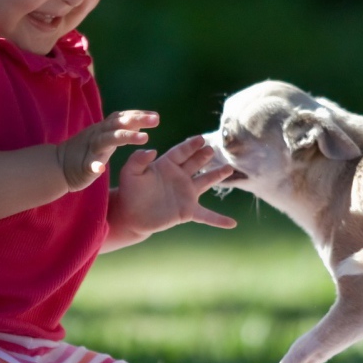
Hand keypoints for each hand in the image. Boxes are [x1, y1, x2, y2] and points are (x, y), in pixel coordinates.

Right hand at [56, 110, 157, 190]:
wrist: (58, 166)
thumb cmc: (86, 151)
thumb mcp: (105, 137)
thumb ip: (120, 128)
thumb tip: (139, 121)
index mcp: (104, 129)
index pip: (122, 117)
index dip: (138, 115)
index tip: (155, 116)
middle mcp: (98, 135)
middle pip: (118, 124)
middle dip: (137, 120)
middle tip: (156, 120)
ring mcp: (90, 149)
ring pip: (108, 140)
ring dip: (126, 137)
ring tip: (144, 138)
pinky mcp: (83, 166)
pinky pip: (89, 165)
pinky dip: (95, 166)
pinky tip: (101, 169)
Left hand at [111, 134, 238, 240]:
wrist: (131, 215)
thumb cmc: (130, 191)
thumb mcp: (130, 172)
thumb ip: (138, 159)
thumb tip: (151, 150)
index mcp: (166, 164)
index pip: (181, 152)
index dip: (191, 146)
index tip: (201, 139)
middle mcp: (179, 176)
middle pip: (195, 163)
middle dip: (204, 156)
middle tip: (211, 149)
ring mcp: (186, 193)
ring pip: (205, 181)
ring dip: (217, 175)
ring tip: (229, 168)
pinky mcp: (187, 210)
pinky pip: (206, 215)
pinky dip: (218, 219)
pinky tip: (232, 223)